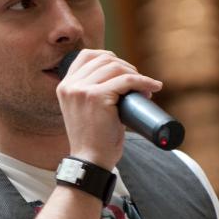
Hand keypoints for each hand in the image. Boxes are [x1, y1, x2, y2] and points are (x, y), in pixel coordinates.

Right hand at [56, 49, 161, 169]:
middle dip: (126, 67)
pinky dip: (144, 81)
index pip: (87, 56)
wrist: (90, 162)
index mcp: (65, 86)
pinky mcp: (97, 97)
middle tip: (139, 84)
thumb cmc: (93, 140)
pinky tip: (153, 87)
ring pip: (116, 67)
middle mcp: (70, 85)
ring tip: (145, 90)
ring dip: (136, 74)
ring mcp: (82, 90)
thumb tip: (122, 78)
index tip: (124, 70)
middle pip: (105, 59)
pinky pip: (127, 81)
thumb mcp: (84, 110)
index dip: (109, 58)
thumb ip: (93, 92)